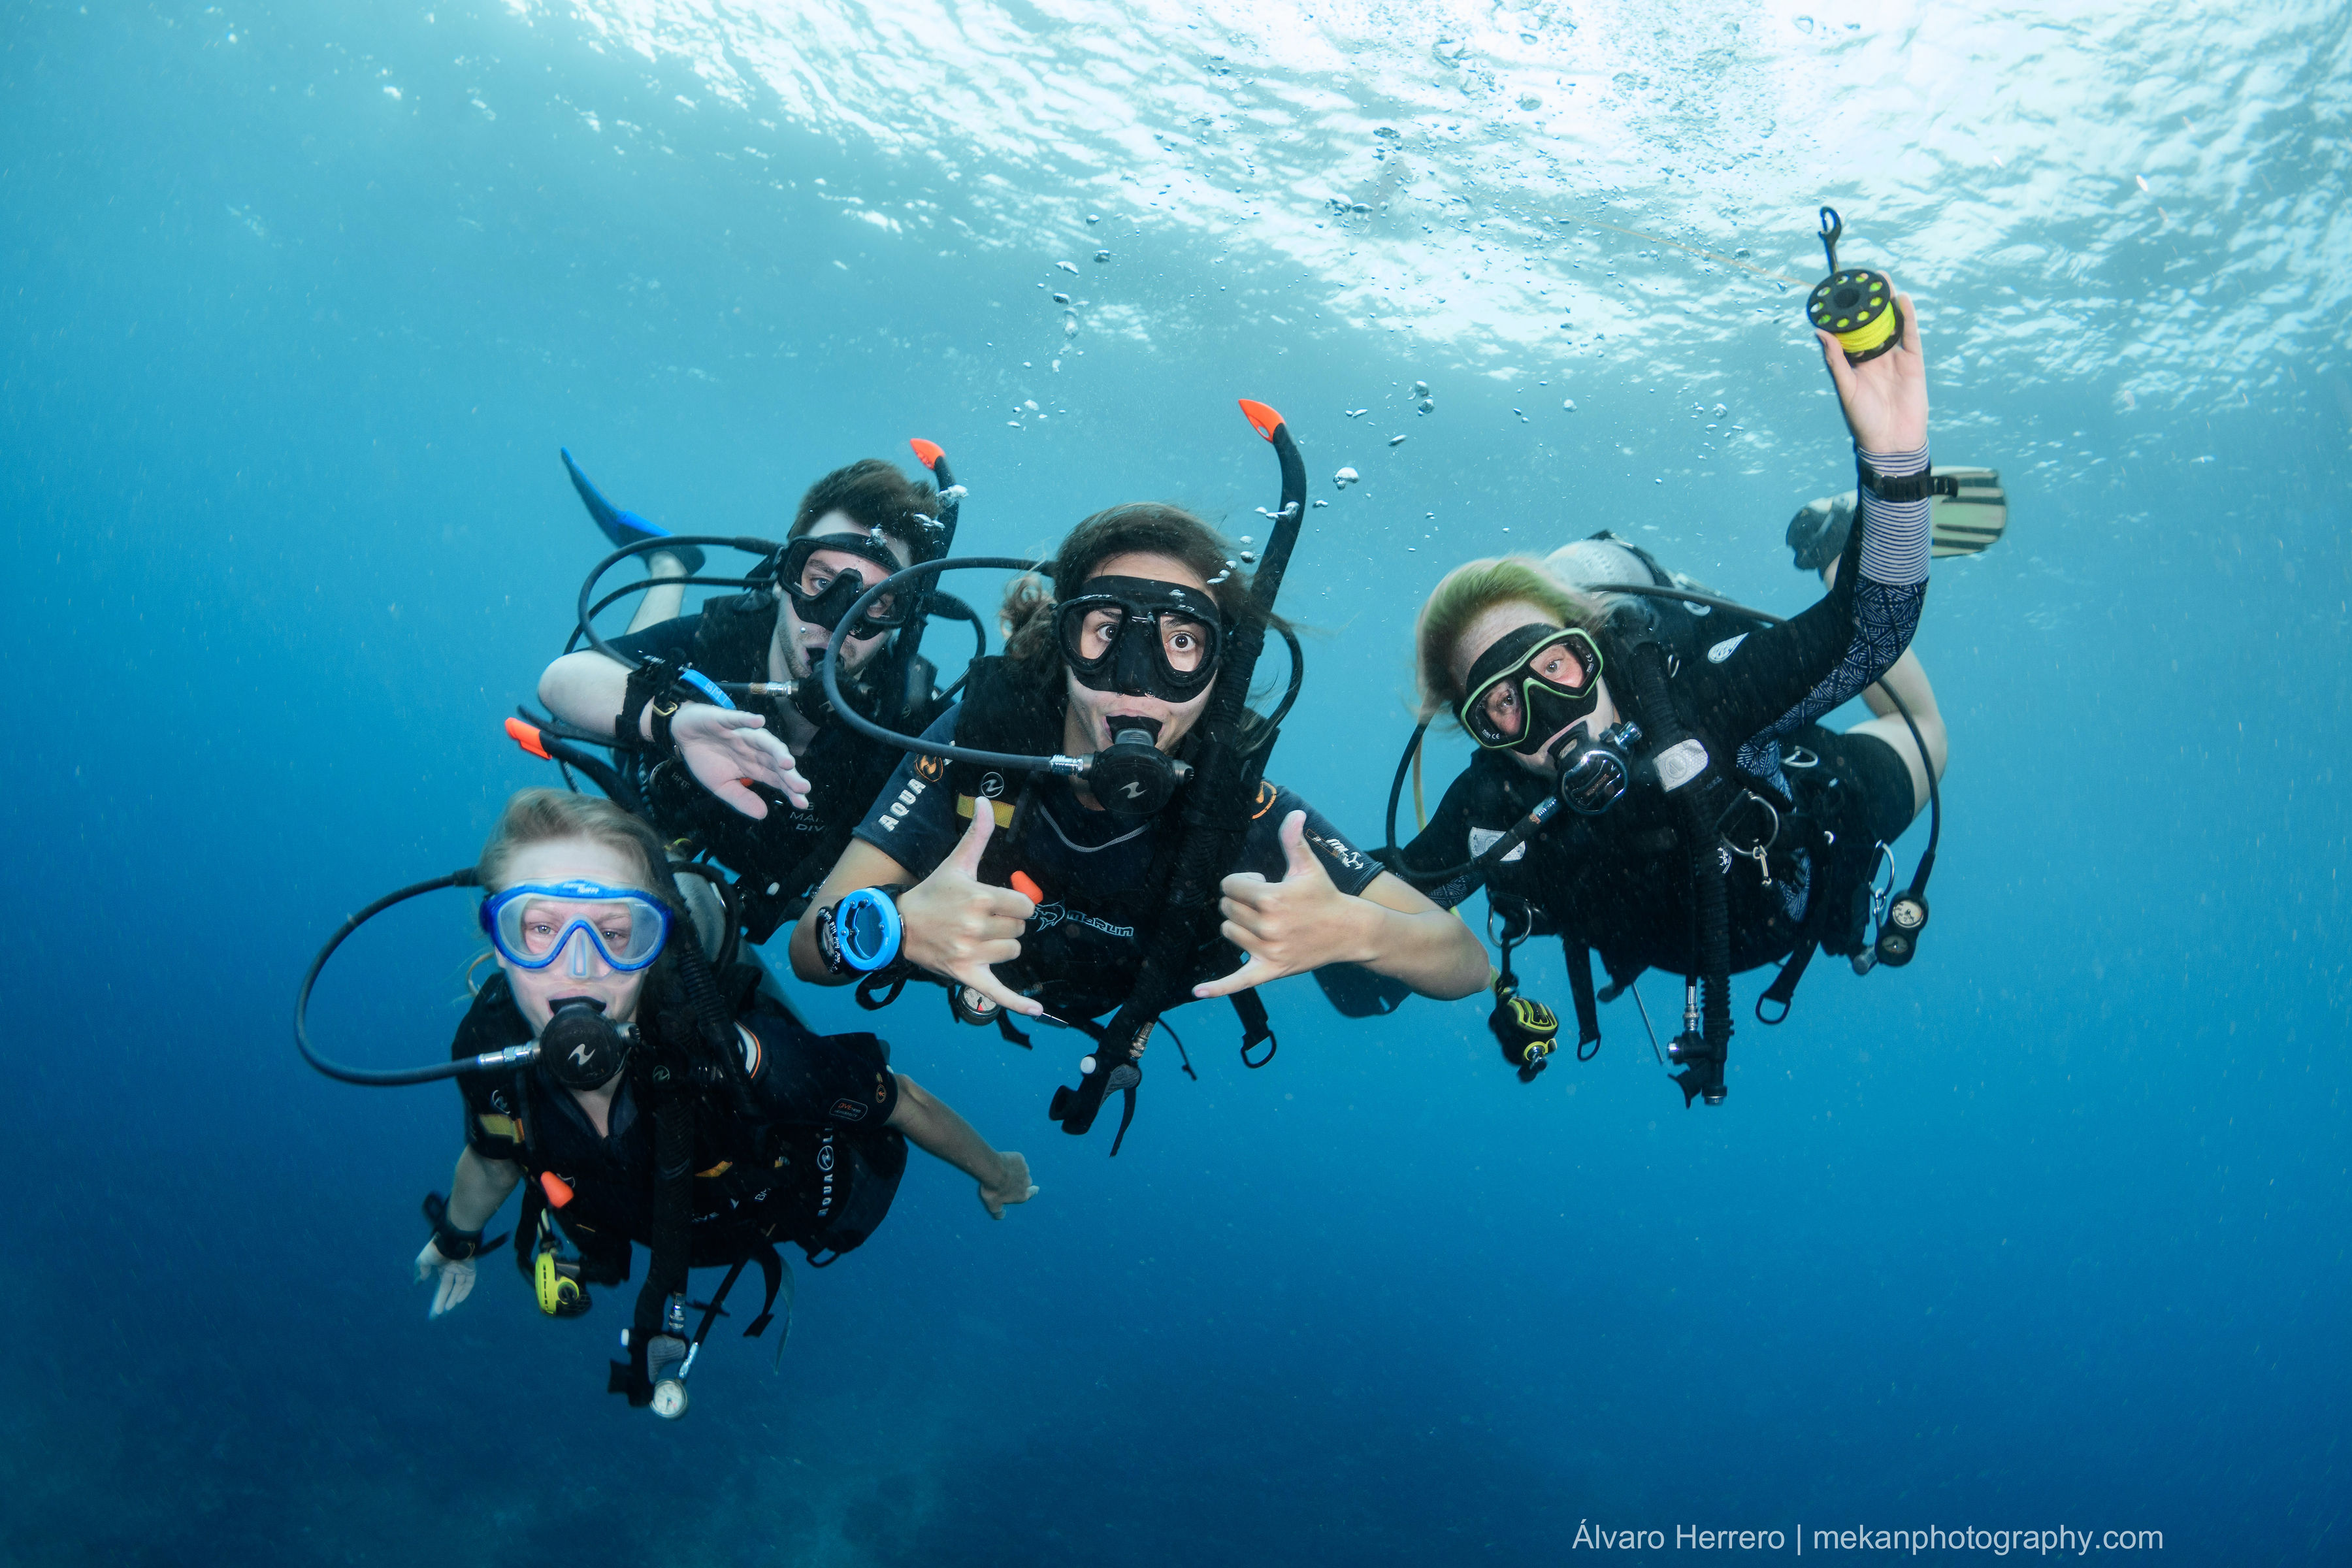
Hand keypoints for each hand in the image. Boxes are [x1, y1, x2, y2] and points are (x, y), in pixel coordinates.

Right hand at [415, 1240, 475, 1319]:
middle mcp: (453, 1270)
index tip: (434, 1310)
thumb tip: (422, 1278)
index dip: (438, 1298)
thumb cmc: (437, 1248)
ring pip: (458, 1287)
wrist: (451, 1239)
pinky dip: (464, 1291)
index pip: (441, 1287)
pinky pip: (469, 1282)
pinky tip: (457, 1300)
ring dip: (452, 1298)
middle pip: (448, 1289)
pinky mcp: (471, 1268)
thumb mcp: (424, 1258)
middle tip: (437, 1315)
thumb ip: (422, 1268)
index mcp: (442, 1268)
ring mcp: (462, 1269)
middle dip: (442, 1302)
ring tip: (446, 1309)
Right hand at [671, 703, 809, 815]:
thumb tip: (763, 814)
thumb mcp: (721, 786)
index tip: (802, 803)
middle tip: (803, 787)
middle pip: (776, 762)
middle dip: (790, 775)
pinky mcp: (725, 719)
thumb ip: (741, 798)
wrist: (683, 734)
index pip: (777, 779)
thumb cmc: (706, 757)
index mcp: (754, 766)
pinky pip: (738, 718)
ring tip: (787, 763)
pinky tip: (758, 721)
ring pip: (764, 741)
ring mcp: (742, 733)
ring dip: (776, 750)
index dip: (790, 790)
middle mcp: (753, 749)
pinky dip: (747, 719)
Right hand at [896, 807, 1041, 1016]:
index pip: (1025, 905)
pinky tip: (1037, 1012)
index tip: (1003, 902)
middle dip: (1007, 923)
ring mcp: (971, 954)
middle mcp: (976, 927)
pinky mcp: (966, 976)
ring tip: (979, 939)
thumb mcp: (955, 863)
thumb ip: (977, 835)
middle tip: (984, 919)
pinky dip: (1018, 1004)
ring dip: (1002, 947)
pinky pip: (998, 993)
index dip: (1018, 903)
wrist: (897, 926)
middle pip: (1019, 930)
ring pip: (1012, 953)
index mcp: (979, 897)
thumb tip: (985, 800)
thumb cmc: (931, 894)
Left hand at [979, 1151, 1037, 1218]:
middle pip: (1026, 1181)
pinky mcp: (1020, 1158)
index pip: (1031, 1194)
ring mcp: (1024, 1169)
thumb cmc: (993, 1189)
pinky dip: (1012, 1161)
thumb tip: (1001, 1216)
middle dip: (1019, 1181)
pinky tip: (1005, 1162)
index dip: (1032, 1192)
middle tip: (1008, 1179)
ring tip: (1003, 1170)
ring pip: (1021, 1170)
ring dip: (1015, 1171)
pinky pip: (1017, 1160)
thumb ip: (999, 1212)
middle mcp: (1027, 1182)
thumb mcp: (993, 1205)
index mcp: (1022, 1195)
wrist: (992, 1170)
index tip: (1036, 1189)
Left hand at [1195, 811, 1370, 998]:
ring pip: (1229, 933)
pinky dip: (1217, 988)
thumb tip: (1294, 813)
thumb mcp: (1308, 867)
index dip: (1243, 883)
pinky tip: (1197, 992)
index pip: (1230, 886)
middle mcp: (1267, 926)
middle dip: (1240, 903)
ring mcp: (1268, 950)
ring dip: (1239, 926)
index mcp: (1272, 898)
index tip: (1263, 885)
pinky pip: (1237, 981)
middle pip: (1227, 909)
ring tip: (1263, 923)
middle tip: (1266, 905)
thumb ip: (1293, 840)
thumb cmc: (1325, 896)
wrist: (1348, 931)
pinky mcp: (1270, 970)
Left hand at [1816, 280, 1928, 454]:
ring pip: (1891, 324)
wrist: (1892, 441)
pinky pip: (1909, 334)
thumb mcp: (1845, 388)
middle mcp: (1873, 356)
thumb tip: (1819, 332)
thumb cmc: (1863, 420)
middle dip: (1869, 302)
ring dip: (1888, 302)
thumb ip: (1835, 360)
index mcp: (1853, 362)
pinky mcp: (1912, 361)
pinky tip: (1902, 299)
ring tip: (1883, 279)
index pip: (1848, 332)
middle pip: (1871, 323)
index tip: (1840, 292)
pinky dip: (1908, 316)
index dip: (1846, 314)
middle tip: (1865, 277)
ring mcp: (1894, 357)